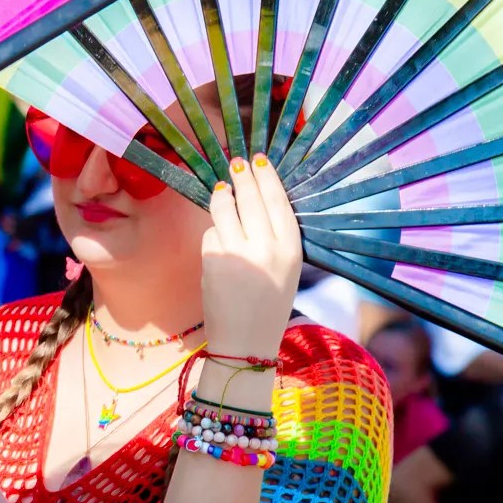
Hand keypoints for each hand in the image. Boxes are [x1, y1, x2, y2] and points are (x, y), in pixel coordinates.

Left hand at [199, 156, 301, 359]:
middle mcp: (267, 248)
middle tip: (236, 162)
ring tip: (223, 191)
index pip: (278, 201)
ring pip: (225, 209)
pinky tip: (220, 246)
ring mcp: (238, 253)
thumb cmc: (268, 305)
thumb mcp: (286, 270)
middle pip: (251, 198)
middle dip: (242, 175)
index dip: (267, 177)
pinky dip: (214, 235)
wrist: (246, 342)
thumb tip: (255, 198)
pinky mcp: (214, 260)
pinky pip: (211, 234)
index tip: (258, 160)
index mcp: (291, 250)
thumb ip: (275, 237)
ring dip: (222, 196)